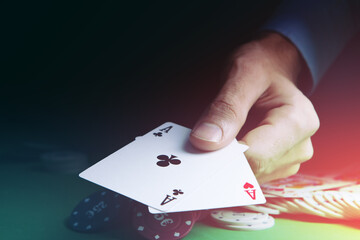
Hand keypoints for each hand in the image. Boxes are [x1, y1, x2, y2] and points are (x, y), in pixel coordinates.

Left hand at [190, 32, 319, 183]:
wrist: (274, 68)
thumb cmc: (262, 67)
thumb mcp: (242, 76)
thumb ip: (226, 109)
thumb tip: (205, 142)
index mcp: (298, 122)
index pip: (256, 155)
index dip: (223, 154)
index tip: (199, 145)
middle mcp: (300, 145)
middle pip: (253, 169)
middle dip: (223, 158)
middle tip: (204, 138)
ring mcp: (290, 158)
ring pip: (249, 177)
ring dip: (226, 162)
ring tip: (218, 136)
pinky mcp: (277, 164)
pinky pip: (249, 174)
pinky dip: (232, 164)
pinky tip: (225, 146)